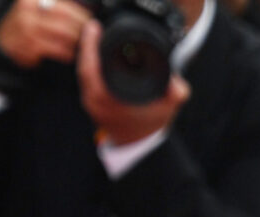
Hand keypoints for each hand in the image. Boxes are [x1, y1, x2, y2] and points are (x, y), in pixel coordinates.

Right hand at [0, 0, 92, 65]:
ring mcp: (27, 30)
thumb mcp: (34, 7)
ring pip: (63, 35)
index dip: (80, 14)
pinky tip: (73, 53)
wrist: (3, 43)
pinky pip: (58, 50)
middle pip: (65, 20)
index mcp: (32, 0)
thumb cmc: (26, 24)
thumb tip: (85, 10)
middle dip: (81, 28)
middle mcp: (27, 11)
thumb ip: (55, 6)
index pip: (64, 6)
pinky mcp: (30, 47)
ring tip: (84, 44)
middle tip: (91, 35)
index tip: (90, 20)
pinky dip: (68, 52)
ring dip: (77, 41)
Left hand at [77, 20, 187, 147]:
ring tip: (94, 38)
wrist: (139, 145)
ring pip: (82, 72)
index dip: (91, 45)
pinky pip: (85, 79)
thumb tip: (177, 82)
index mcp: (108, 98)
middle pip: (83, 66)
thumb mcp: (168, 108)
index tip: (95, 28)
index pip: (92, 67)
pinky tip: (95, 55)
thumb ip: (176, 93)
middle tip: (94, 29)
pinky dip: (89, 65)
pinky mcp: (90, 102)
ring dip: (87, 54)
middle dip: (87, 45)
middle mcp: (95, 100)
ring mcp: (90, 102)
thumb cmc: (150, 126)